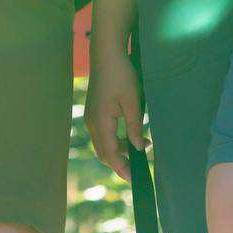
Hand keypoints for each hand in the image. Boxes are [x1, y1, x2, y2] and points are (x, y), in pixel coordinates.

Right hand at [85, 48, 145, 181]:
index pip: (110, 154)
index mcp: (100, 122)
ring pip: (103, 143)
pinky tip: (130, 135)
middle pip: (104, 152)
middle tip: (138, 170)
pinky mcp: (94, 109)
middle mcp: (92, 121)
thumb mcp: (133, 102)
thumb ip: (134, 127)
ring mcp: (91, 115)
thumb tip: (137, 148)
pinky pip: (103, 133)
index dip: (122, 169)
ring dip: (119, 150)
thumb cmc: (121, 74)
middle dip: (120, 163)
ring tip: (141, 148)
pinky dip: (115, 140)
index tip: (135, 180)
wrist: (107, 52)